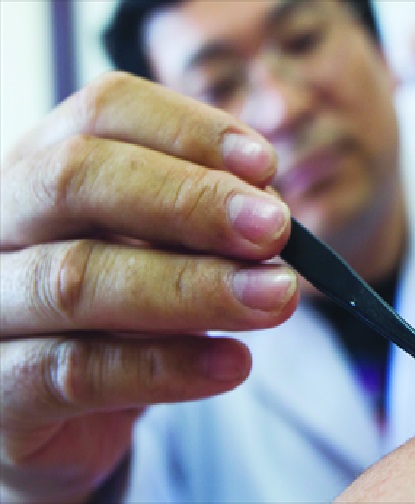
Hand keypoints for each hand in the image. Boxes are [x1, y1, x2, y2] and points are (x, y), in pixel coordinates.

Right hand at [0, 72, 298, 502]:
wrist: (58, 412)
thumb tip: (268, 215)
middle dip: (190, 201)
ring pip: (77, 280)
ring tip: (274, 298)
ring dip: (193, 287)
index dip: (189, 132)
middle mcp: (1, 222)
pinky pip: (76, 373)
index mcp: (43, 168)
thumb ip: (202, 227)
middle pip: (77, 178)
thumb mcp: (160, 253)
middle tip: (275, 231)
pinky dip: (167, 367)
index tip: (265, 168)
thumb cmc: (120, 314)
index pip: (104, 111)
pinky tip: (232, 363)